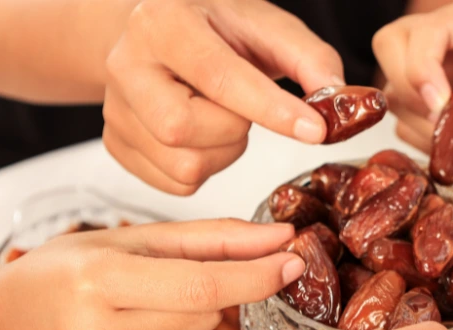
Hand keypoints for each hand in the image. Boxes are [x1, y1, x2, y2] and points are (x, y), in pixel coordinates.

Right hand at [0, 220, 303, 329]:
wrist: (5, 328)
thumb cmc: (70, 274)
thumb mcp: (132, 240)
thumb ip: (212, 238)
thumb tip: (279, 238)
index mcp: (98, 280)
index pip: (203, 286)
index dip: (257, 275)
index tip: (292, 261)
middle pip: (208, 320)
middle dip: (207, 300)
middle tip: (159, 291)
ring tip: (142, 320)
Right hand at [102, 0, 343, 194]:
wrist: (164, 35)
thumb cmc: (218, 30)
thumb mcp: (267, 26)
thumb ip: (310, 60)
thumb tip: (338, 102)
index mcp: (162, 23)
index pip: (217, 76)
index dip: (271, 109)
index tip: (314, 130)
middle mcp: (126, 64)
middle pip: (183, 128)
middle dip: (234, 132)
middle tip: (246, 112)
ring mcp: (114, 109)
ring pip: (182, 164)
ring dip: (225, 154)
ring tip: (226, 120)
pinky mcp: (116, 143)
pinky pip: (174, 184)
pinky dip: (207, 170)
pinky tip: (208, 138)